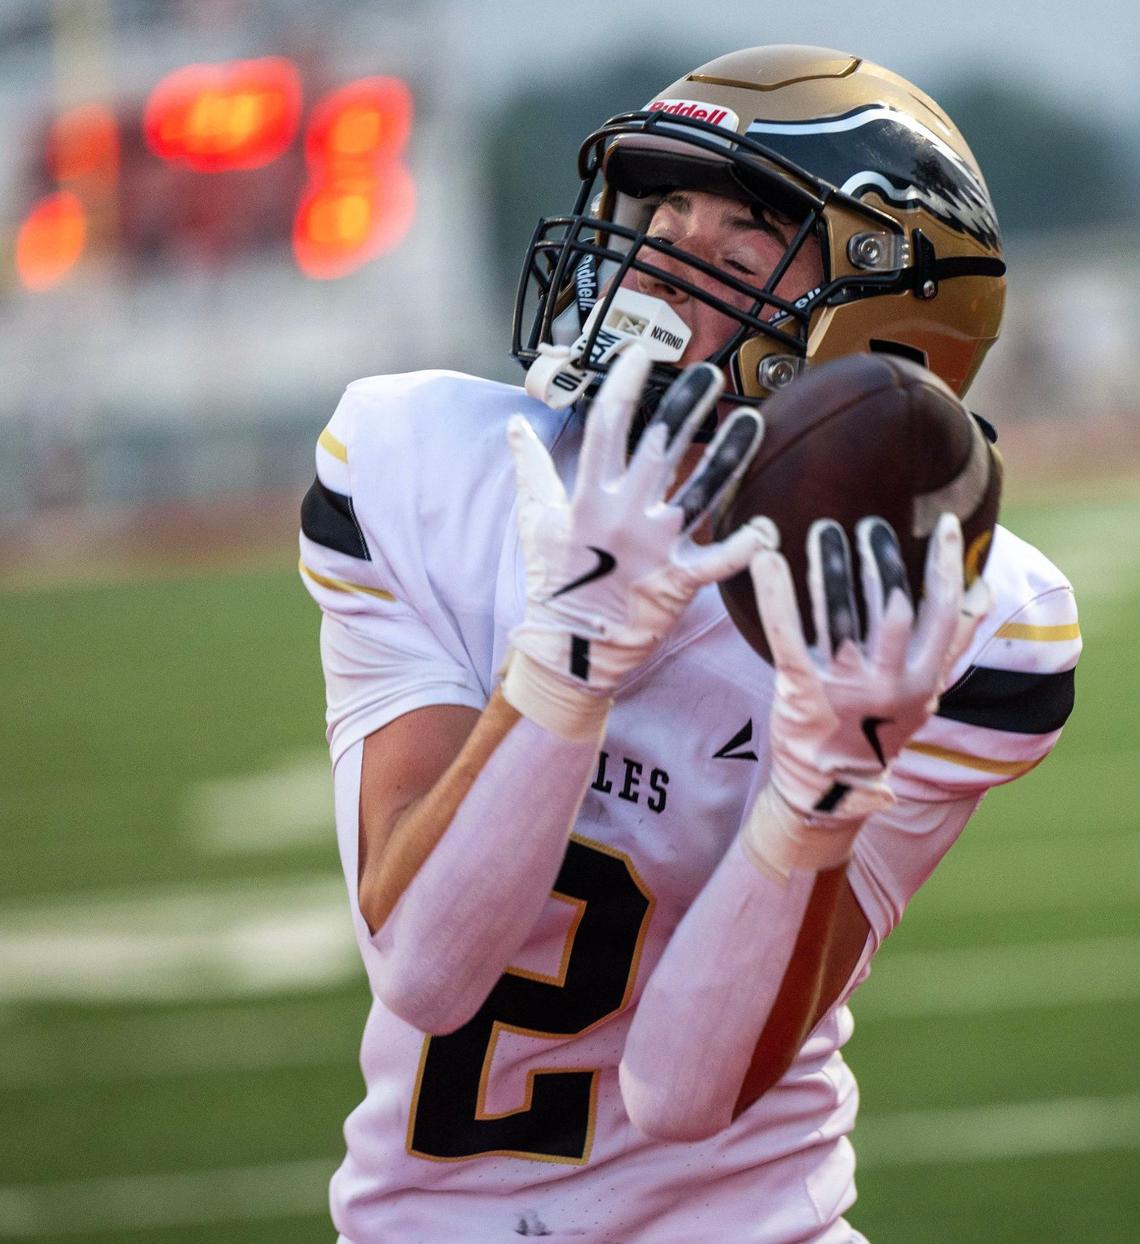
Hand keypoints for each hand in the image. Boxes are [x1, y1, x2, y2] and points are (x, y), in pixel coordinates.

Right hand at [503, 344, 768, 736]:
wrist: (570, 650)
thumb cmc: (553, 584)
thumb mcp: (533, 522)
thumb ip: (530, 470)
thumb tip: (515, 428)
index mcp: (588, 498)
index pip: (608, 427)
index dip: (625, 385)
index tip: (641, 353)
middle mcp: (624, 516)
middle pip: (660, 447)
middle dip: (687, 405)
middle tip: (710, 374)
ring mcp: (654, 548)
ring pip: (700, 492)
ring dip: (729, 456)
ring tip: (752, 422)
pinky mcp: (678, 581)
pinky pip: (718, 561)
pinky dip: (746, 547)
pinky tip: (770, 525)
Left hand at [752, 513, 989, 823]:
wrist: (829, 786)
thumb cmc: (878, 727)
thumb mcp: (925, 693)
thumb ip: (951, 645)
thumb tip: (982, 591)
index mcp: (924, 681)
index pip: (946, 614)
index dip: (948, 566)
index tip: (945, 523)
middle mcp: (889, 683)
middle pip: (893, 608)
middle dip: (883, 560)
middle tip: (870, 524)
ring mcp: (844, 687)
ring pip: (842, 615)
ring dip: (834, 567)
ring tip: (825, 531)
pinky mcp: (800, 689)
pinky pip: (788, 634)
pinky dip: (777, 595)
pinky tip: (767, 559)